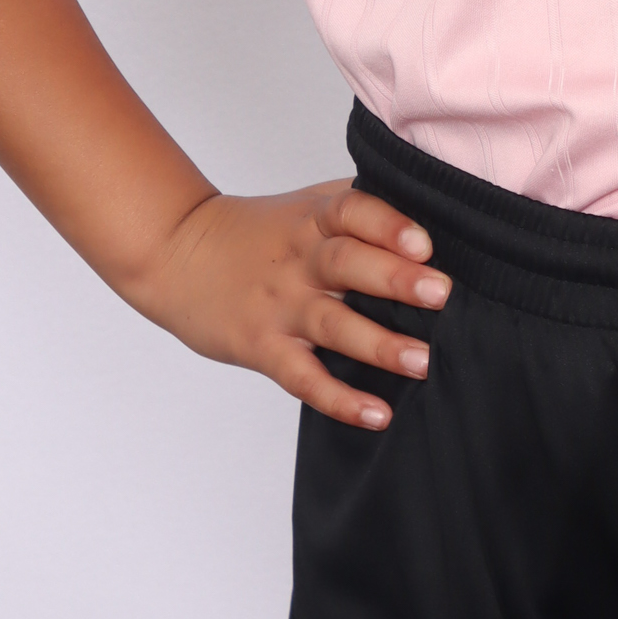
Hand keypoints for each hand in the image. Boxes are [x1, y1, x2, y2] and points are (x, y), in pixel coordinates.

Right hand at [128, 181, 451, 428]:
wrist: (176, 252)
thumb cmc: (260, 231)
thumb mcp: (306, 205)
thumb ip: (362, 206)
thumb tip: (438, 212)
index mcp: (315, 217)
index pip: (354, 210)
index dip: (389, 225)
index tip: (425, 243)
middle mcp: (300, 259)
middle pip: (348, 264)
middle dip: (396, 280)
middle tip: (441, 295)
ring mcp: (280, 305)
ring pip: (333, 324)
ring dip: (379, 344)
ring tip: (422, 362)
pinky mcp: (262, 346)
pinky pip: (303, 377)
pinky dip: (339, 399)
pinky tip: (376, 413)